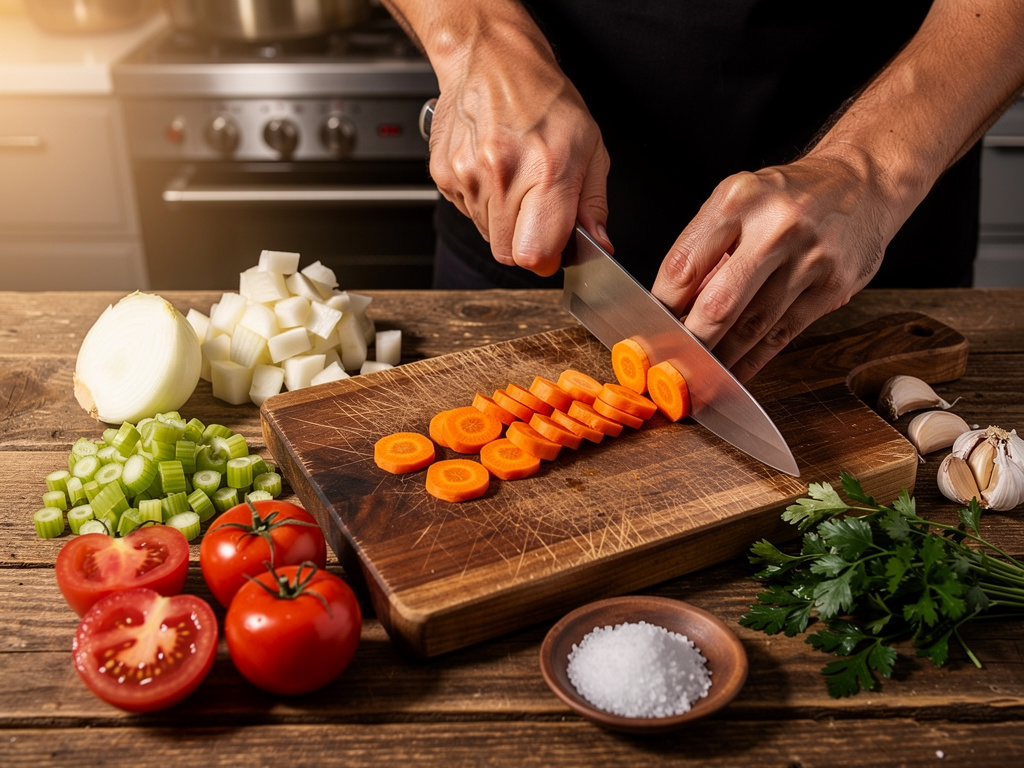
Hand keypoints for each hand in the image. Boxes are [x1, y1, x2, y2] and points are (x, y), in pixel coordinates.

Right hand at [425, 21, 610, 274]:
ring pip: (487, 235)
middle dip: (526, 241)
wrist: (493, 61)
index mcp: (546, 170)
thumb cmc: (544, 99)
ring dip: (504, 221)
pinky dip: (483, 203)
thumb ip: (593, 203)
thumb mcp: (590, 146)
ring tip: (515, 180)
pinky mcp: (444, 174)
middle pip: (508, 253)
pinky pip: (468, 213)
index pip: (534, 253)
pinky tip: (494, 172)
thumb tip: (598, 244)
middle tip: (538, 210)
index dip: (546, 259)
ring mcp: (468, 175)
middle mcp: (502, 174)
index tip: (554, 249)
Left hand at [651, 155, 894, 381]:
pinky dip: (754, 360)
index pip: (684, 265)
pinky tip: (735, 373)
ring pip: (752, 326)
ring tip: (698, 376)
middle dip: (689, 342)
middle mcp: (775, 226)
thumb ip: (707, 252)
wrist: (863, 182)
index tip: (650, 329)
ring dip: (720, 359)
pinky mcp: (834, 286)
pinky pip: (783, 334)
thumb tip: (673, 311)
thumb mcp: (739, 203)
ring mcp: (810, 257)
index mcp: (737, 199)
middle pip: (718, 304)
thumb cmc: (787, 197)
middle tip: (670, 364)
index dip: (661, 307)